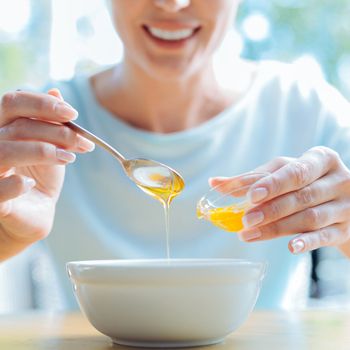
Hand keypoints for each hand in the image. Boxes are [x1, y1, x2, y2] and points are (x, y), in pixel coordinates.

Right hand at [0, 88, 93, 259]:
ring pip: (5, 151)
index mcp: (4, 129)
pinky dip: (14, 184)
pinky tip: (30, 182)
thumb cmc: (39, 177)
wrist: (32, 214)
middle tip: (82, 140)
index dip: (43, 104)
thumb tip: (56, 91)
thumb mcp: (50, 147)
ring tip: (70, 158)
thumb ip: (50, 122)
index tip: (74, 114)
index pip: (13, 102)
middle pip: (15, 125)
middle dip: (54, 129)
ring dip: (43, 151)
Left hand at [211, 147, 349, 253]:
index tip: (250, 195)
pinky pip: (326, 237)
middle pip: (301, 194)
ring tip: (250, 233)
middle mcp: (337, 179)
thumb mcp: (284, 175)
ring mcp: (345, 205)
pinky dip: (306, 242)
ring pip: (310, 217)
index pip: (293, 170)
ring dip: (278, 227)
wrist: (345, 204)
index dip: (272, 182)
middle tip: (246, 219)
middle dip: (272, 207)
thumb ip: (252, 179)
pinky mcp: (345, 229)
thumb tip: (214, 182)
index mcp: (320, 159)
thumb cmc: (306, 184)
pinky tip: (288, 247)